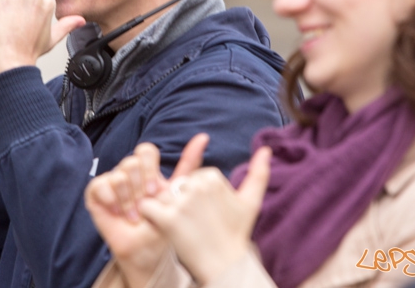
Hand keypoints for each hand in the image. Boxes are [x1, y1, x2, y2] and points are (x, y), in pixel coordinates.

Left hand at [0, 0, 84, 75]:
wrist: (10, 60)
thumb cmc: (30, 51)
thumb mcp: (53, 38)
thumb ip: (67, 25)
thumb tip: (81, 20)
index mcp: (44, 1)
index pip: (30, 0)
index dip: (24, 16)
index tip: (23, 28)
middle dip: (11, 11)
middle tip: (12, 30)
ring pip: (0, 1)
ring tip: (3, 31)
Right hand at [85, 134, 209, 287]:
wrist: (146, 250)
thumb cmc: (161, 224)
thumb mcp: (177, 194)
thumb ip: (188, 165)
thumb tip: (203, 137)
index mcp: (147, 170)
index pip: (145, 151)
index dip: (149, 169)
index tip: (154, 191)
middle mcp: (129, 173)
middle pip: (131, 162)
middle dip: (139, 188)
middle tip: (143, 206)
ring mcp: (112, 182)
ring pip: (118, 174)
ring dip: (127, 199)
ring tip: (132, 215)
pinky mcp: (97, 193)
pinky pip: (99, 184)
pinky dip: (110, 198)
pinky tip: (117, 211)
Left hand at [139, 142, 271, 283]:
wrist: (224, 265)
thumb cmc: (236, 233)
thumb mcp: (251, 202)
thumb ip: (259, 173)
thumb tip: (267, 150)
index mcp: (213, 176)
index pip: (194, 177)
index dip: (196, 195)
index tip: (208, 212)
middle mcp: (197, 186)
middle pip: (177, 186)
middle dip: (181, 202)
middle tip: (196, 223)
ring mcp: (181, 202)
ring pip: (161, 195)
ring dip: (166, 210)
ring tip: (184, 228)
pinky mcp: (167, 219)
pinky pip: (147, 207)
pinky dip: (150, 217)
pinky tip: (164, 228)